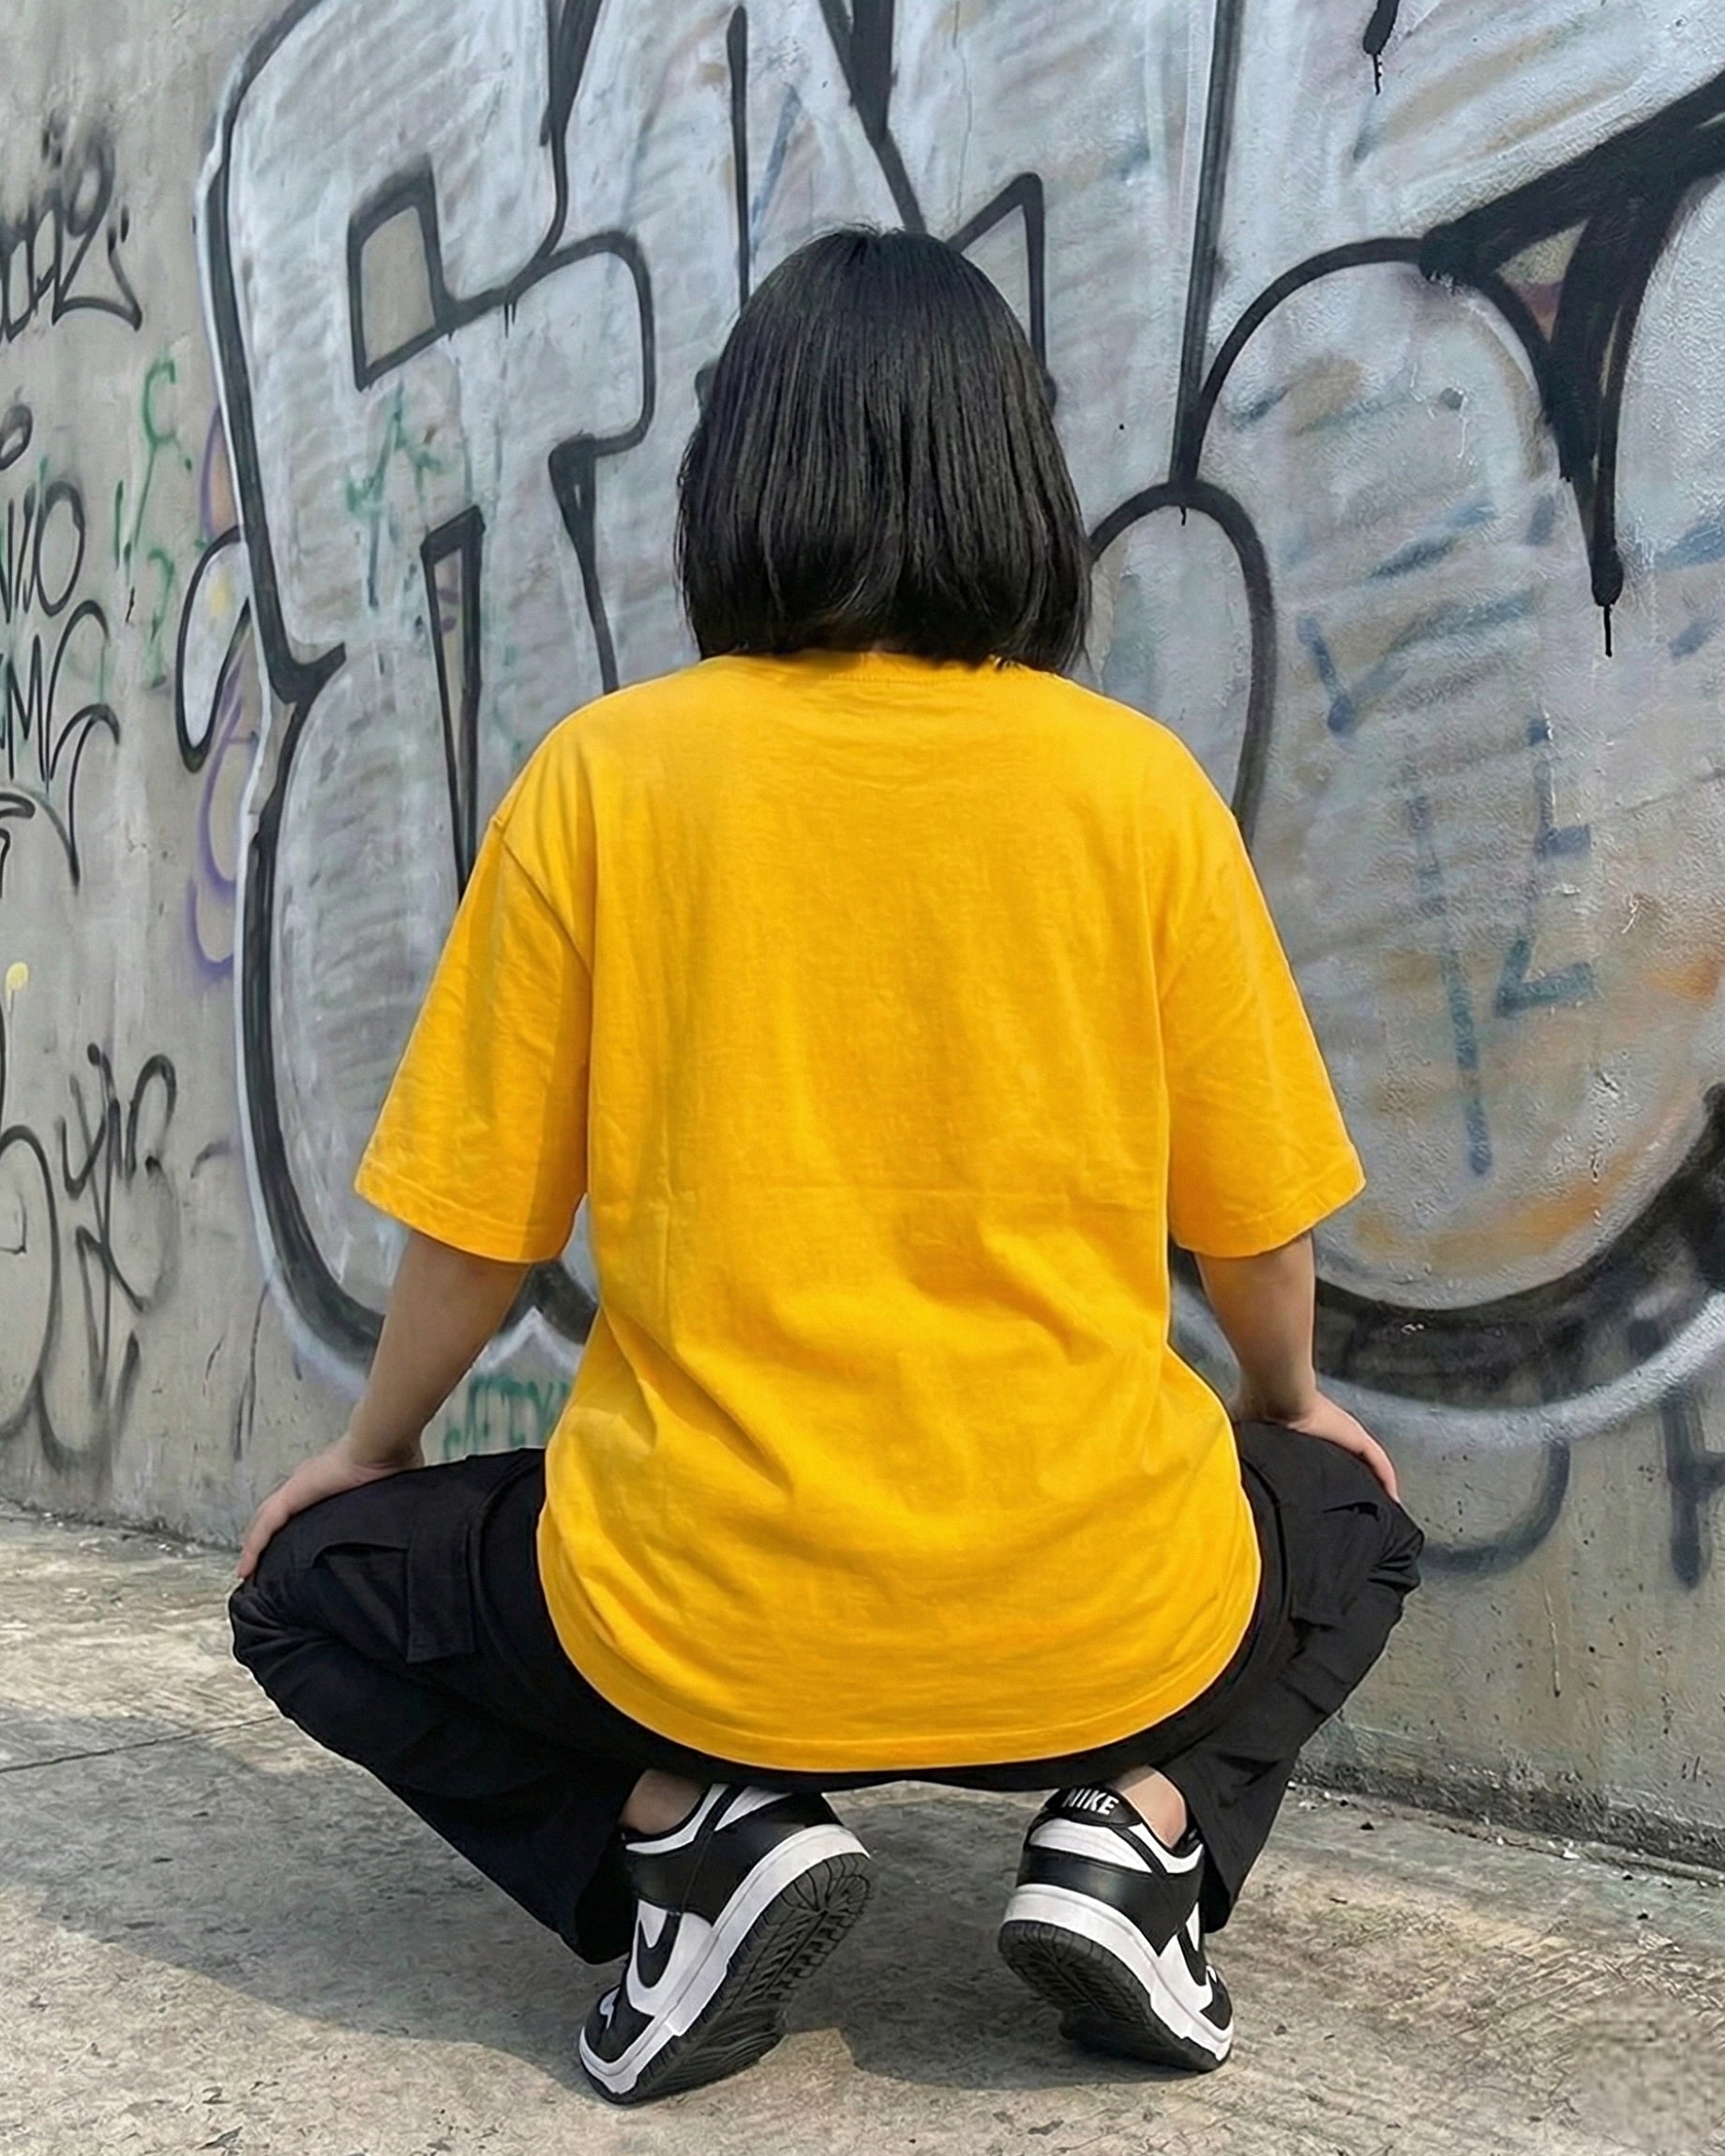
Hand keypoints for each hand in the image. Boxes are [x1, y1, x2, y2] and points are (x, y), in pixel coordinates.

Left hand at [236, 1430, 422, 1580]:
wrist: (383, 1442)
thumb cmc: (392, 1458)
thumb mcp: (390, 1492)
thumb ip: (387, 1506)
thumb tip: (405, 1523)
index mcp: (330, 1482)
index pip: (303, 1509)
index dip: (293, 1528)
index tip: (292, 1549)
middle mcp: (308, 1483)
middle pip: (276, 1517)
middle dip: (267, 1540)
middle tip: (260, 1566)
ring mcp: (298, 1488)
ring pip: (265, 1523)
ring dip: (255, 1547)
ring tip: (248, 1571)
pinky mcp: (293, 1495)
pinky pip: (265, 1527)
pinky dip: (254, 1548)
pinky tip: (247, 1569)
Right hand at [1234, 1386, 1399, 1502]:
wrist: (1275, 1394)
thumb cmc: (1259, 1411)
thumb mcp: (1249, 1438)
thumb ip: (1242, 1454)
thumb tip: (1225, 1471)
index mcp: (1305, 1436)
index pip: (1321, 1460)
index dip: (1324, 1477)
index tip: (1325, 1498)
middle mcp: (1329, 1435)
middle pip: (1346, 1463)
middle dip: (1349, 1482)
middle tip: (1352, 1508)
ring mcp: (1346, 1436)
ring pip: (1365, 1465)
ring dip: (1370, 1484)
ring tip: (1375, 1506)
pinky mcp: (1358, 1440)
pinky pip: (1380, 1465)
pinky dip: (1386, 1481)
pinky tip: (1392, 1499)